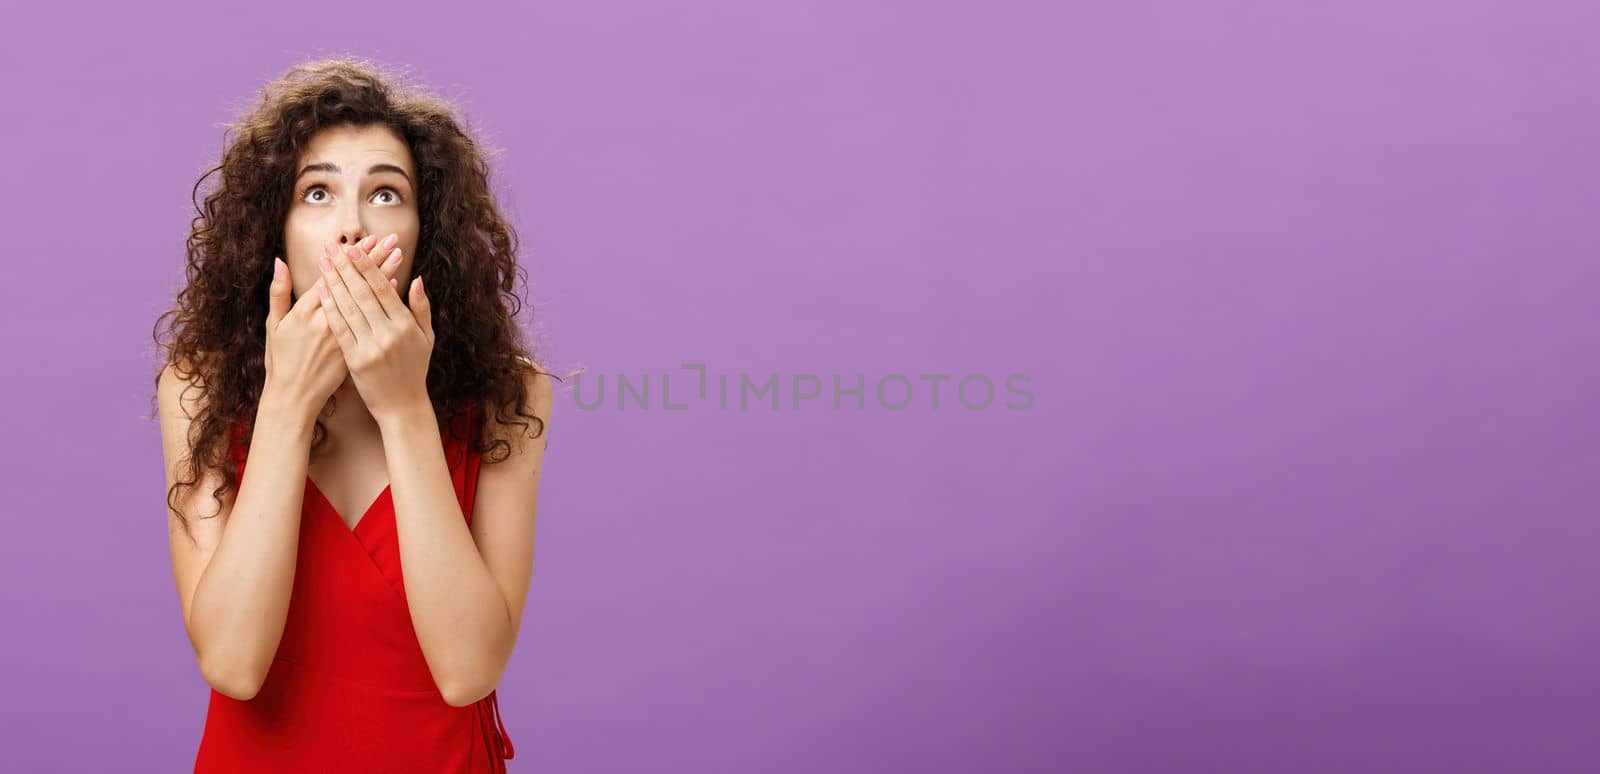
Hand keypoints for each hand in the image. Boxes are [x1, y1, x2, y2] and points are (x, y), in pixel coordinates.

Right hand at [264, 235, 403, 413]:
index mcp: (305, 312)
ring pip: (366, 298)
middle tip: (389, 238)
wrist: (293, 398)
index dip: (348, 257)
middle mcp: (325, 321)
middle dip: (372, 258)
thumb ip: (278, 292)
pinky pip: (372, 319)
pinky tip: (395, 285)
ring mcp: (342, 335)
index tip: (363, 239)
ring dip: (383, 273)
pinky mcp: (354, 348)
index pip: (332, 276)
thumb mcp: (273, 324)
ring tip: (397, 253)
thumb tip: (278, 261)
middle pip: (354, 282)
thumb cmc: (280, 360)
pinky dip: (382, 303)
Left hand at [316, 238, 435, 422]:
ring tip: (323, 263)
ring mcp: (371, 347)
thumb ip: (421, 308)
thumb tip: (417, 279)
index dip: (367, 266)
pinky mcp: (355, 360)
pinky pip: (340, 329)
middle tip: (332, 247)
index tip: (354, 248)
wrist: (403, 407)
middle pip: (362, 293)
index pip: (383, 288)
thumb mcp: (427, 338)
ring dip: (333, 282)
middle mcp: (388, 334)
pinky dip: (330, 309)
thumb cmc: (415, 369)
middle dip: (345, 267)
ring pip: (348, 307)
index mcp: (405, 325)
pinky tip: (321, 292)